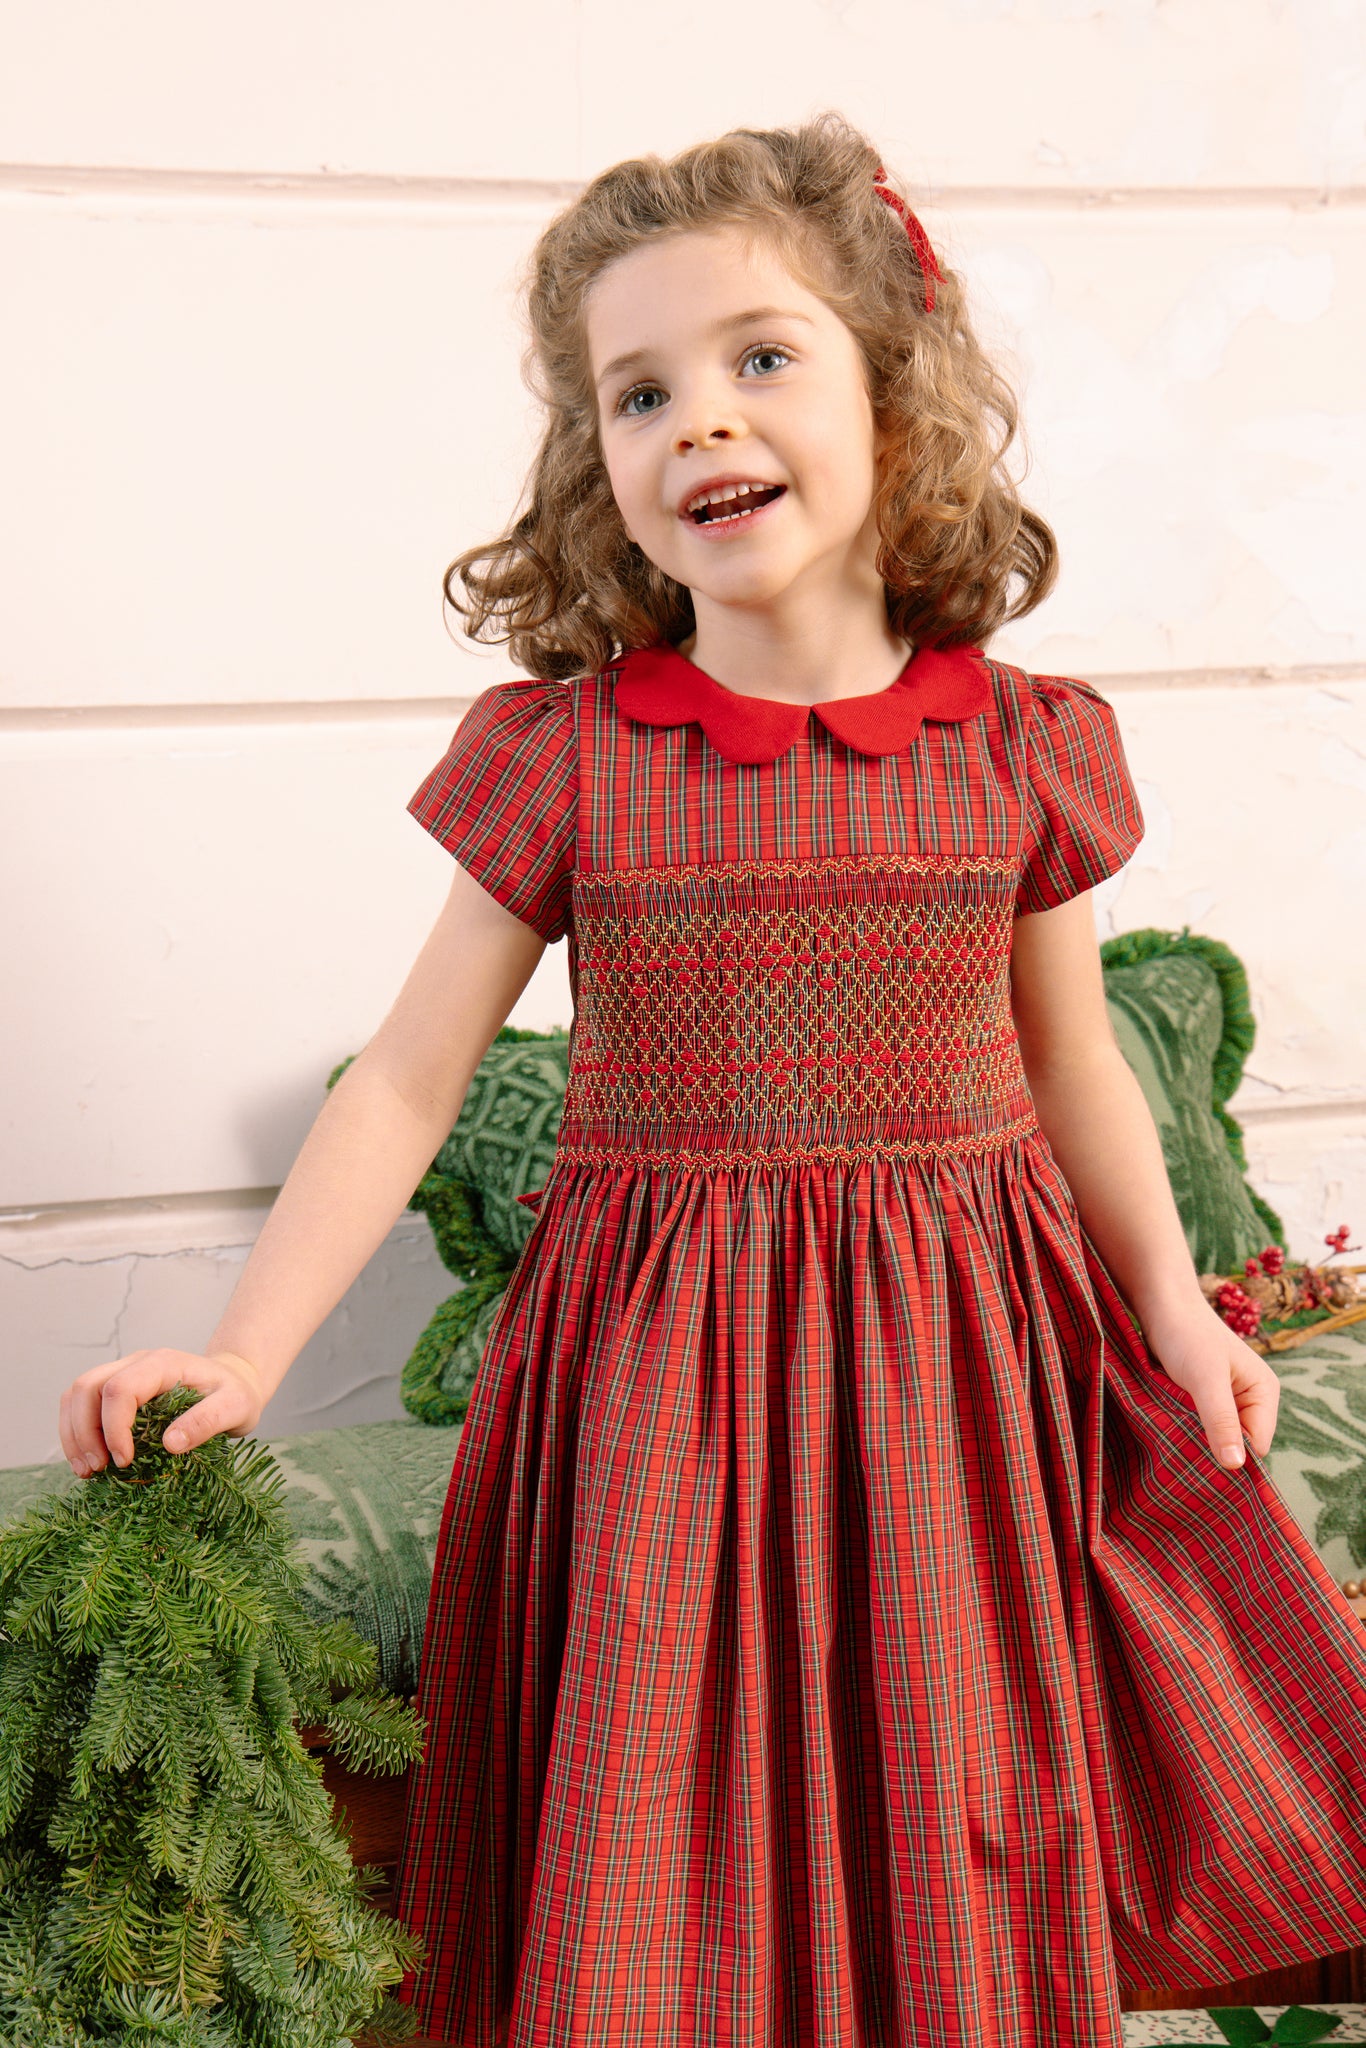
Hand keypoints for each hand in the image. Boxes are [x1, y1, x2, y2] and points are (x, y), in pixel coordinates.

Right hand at [59, 1348, 268, 1476]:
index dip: (114, 1427)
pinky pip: (81, 1405)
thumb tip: (170, 1444)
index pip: (121, 1389)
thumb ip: (208, 1422)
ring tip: (87, 1470)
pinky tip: (88, 1460)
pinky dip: (76, 1432)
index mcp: (163, 1364)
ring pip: (77, 1394)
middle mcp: (136, 1363)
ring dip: (73, 1433)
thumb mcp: (236, 1408)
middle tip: (97, 1469)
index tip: (124, 1461)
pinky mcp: (116, 1390)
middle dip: (84, 1432)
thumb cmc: (235, 1395)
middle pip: (88, 1388)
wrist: (235, 1382)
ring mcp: (122, 1373)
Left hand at [1141, 1297, 1279, 1468]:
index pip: (1257, 1445)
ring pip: (1215, 1437)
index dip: (1232, 1457)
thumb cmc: (1187, 1334)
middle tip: (1182, 1449)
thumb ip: (1221, 1419)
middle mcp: (1250, 1399)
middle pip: (1237, 1445)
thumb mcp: (1205, 1378)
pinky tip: (1168, 1425)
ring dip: (1195, 1439)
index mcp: (1264, 1392)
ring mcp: (1227, 1400)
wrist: (1161, 1305)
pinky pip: (1199, 1427)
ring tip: (1173, 1433)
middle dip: (1212, 1449)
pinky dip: (1184, 1429)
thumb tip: (1236, 1465)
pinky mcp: (1203, 1399)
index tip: (1201, 1462)